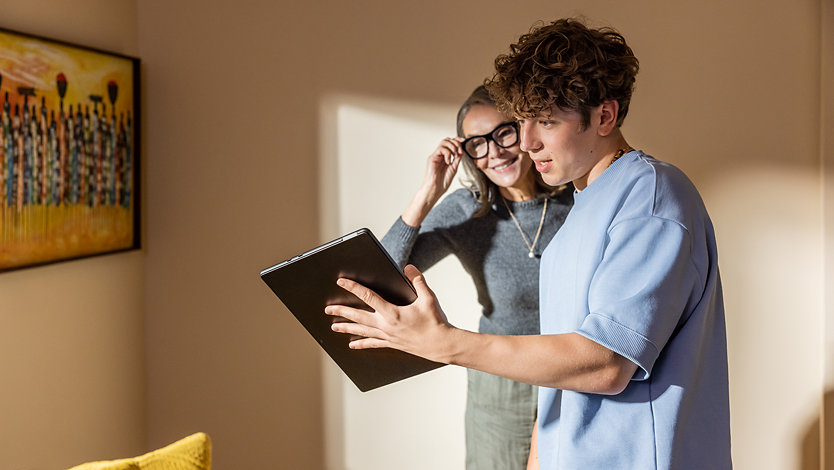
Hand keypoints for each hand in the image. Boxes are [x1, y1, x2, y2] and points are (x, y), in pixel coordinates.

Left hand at [325, 265, 455, 363]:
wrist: (441, 345)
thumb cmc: (436, 322)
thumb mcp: (428, 298)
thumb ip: (417, 280)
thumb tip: (408, 267)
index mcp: (393, 312)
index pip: (368, 296)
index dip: (353, 287)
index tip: (341, 282)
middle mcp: (386, 325)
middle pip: (358, 316)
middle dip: (341, 311)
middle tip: (328, 309)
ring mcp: (388, 336)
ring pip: (362, 330)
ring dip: (346, 328)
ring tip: (333, 326)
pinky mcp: (392, 343)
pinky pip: (372, 344)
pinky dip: (361, 343)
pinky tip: (351, 345)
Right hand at [423, 137, 463, 197]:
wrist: (436, 189)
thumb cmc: (443, 182)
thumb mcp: (454, 167)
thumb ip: (457, 158)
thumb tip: (462, 149)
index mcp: (445, 157)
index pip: (450, 143)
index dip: (457, 140)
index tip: (464, 141)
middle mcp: (439, 155)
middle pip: (447, 140)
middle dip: (455, 142)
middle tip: (459, 150)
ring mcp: (435, 156)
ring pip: (444, 142)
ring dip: (452, 147)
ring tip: (454, 155)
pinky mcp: (432, 158)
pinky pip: (441, 149)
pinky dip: (447, 153)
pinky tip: (448, 161)